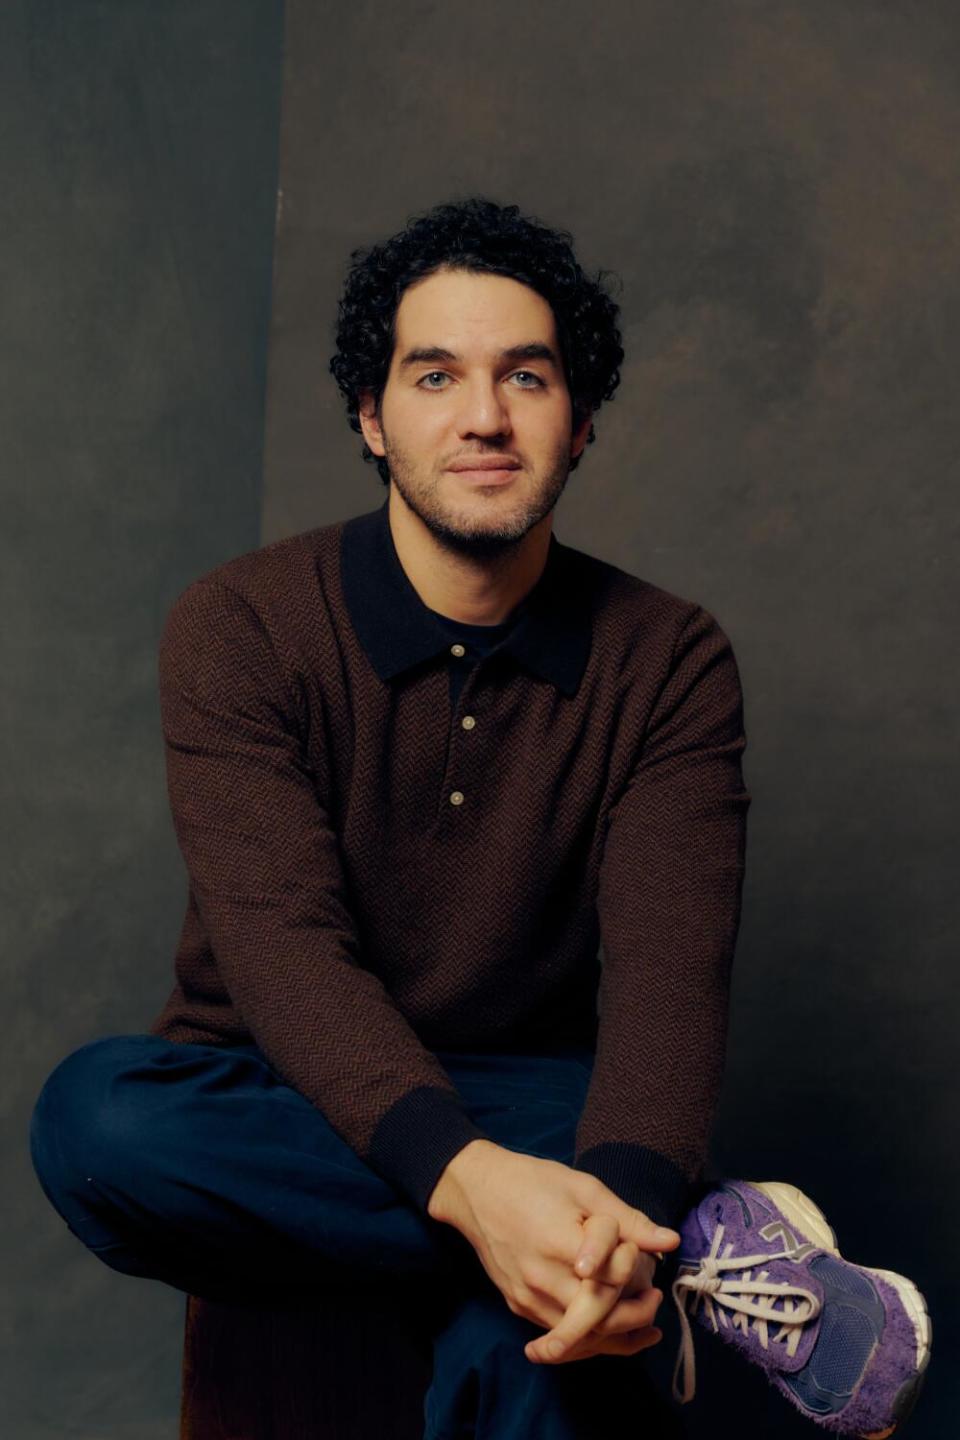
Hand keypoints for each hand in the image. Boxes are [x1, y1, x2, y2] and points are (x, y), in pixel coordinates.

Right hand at [427, 1142, 678, 1362]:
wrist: (477, 1190)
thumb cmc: (534, 1182)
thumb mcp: (584, 1188)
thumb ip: (626, 1220)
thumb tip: (670, 1243)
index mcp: (559, 1242)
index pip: (609, 1278)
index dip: (632, 1269)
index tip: (638, 1253)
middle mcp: (540, 1278)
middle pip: (599, 1319)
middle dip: (635, 1316)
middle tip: (654, 1299)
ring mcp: (527, 1297)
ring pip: (580, 1337)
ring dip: (617, 1334)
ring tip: (644, 1320)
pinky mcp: (518, 1305)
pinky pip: (560, 1335)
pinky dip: (590, 1336)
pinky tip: (611, 1326)